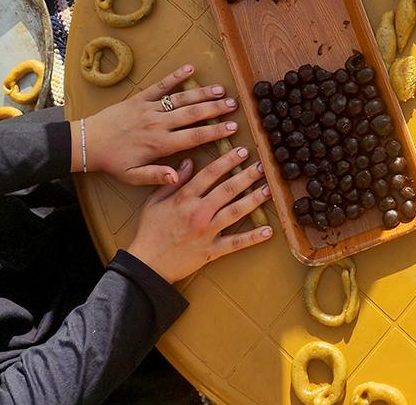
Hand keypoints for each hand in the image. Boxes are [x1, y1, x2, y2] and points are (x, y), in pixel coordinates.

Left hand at [76, 65, 240, 186]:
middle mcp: (158, 124)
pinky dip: (175, 76)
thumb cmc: (113, 162)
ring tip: (221, 90)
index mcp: (160, 144)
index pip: (194, 137)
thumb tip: (178, 176)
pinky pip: (160, 85)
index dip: (215, 132)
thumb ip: (157, 176)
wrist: (87, 143)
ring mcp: (149, 108)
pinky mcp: (139, 98)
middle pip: (193, 114)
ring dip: (202, 93)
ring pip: (181, 99)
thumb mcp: (133, 177)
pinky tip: (190, 68)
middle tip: (234, 105)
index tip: (232, 128)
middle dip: (216, 109)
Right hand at [127, 147, 272, 281]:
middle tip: (262, 166)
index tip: (241, 151)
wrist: (147, 264)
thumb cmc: (149, 232)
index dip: (227, 161)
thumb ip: (172, 182)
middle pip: (227, 189)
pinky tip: (268, 231)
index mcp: (184, 199)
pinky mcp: (212, 250)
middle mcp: (198, 212)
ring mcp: (207, 232)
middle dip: (247, 176)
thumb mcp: (154, 201)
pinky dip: (253, 237)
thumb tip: (189, 162)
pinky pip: (236, 243)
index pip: (210, 174)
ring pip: (235, 212)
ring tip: (269, 189)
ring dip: (254, 199)